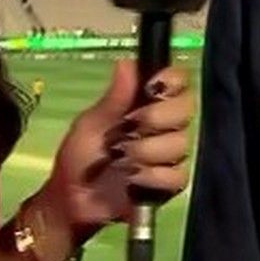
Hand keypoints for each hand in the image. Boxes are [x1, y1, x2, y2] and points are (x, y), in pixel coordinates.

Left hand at [31, 60, 193, 243]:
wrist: (73, 198)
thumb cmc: (81, 155)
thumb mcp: (91, 123)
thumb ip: (114, 97)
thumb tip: (127, 62)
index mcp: (147, 104)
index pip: (179, 81)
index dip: (172, 80)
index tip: (153, 86)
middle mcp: (165, 126)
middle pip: (186, 108)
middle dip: (157, 116)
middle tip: (131, 125)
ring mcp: (170, 156)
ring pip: (180, 143)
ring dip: (147, 150)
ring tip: (122, 158)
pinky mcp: (169, 185)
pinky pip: (176, 175)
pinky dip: (151, 176)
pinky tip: (132, 179)